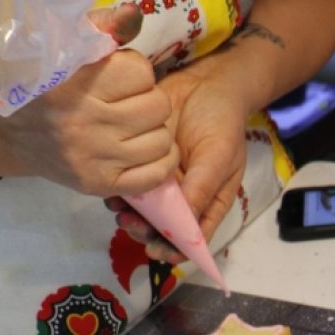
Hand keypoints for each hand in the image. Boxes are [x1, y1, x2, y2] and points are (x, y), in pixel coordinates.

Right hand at [0, 4, 179, 197]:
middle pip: (157, 107)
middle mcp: (85, 125)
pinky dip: (162, 161)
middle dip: (149, 99)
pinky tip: (148, 148)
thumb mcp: (59, 44)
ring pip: (161, 140)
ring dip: (155, 129)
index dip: (136, 71)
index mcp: (75, 86)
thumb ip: (101, 28)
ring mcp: (94, 160)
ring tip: (137, 125)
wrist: (8, 132)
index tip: (122, 76)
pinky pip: (155, 175)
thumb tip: (135, 16)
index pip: (140, 73)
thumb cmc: (38, 82)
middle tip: (132, 102)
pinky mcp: (100, 185)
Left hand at [108, 62, 248, 262]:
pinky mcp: (143, 163)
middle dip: (145, 233)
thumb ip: (201, 190)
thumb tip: (182, 226)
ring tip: (120, 211)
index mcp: (207, 204)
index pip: (190, 238)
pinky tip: (112, 192)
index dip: (173, 250)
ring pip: (143, 212)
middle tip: (131, 226)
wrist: (207, 82)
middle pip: (162, 229)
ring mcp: (162, 182)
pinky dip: (120, 192)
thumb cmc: (222, 122)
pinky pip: (129, 185)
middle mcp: (183, 199)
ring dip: (130, 217)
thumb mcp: (218, 157)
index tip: (156, 252)